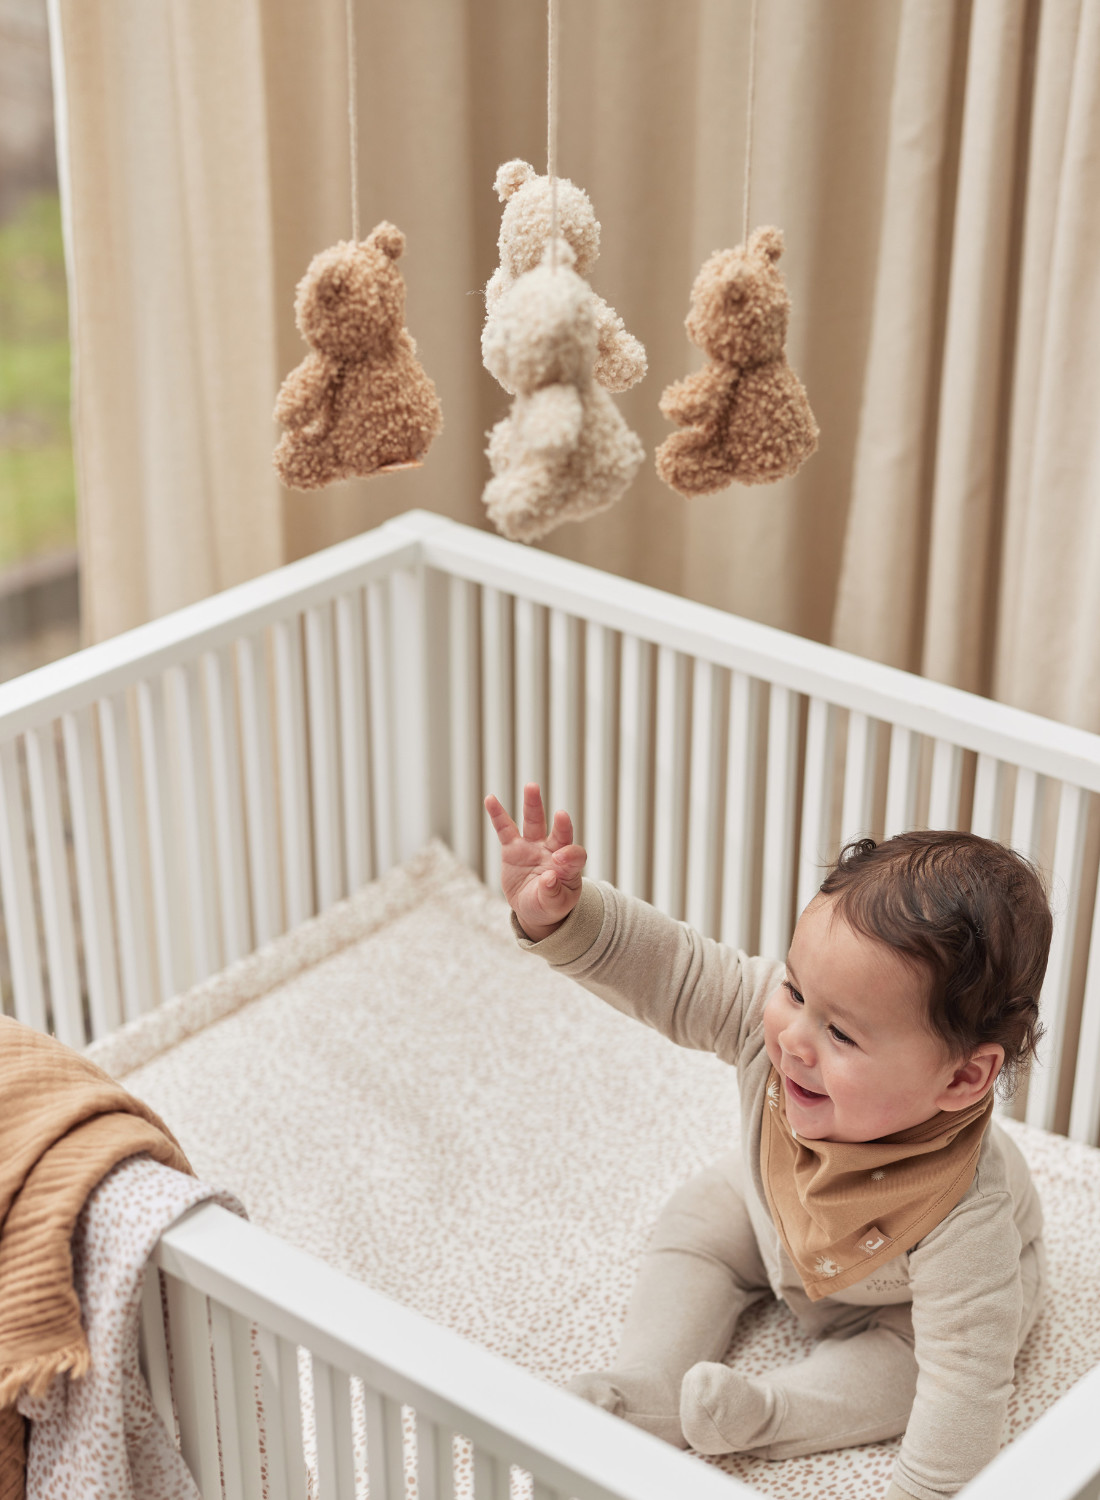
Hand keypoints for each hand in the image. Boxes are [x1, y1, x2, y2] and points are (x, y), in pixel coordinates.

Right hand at [483, 783, 586, 940]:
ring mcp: (533, 846)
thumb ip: (553, 892)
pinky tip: (490, 799)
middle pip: (559, 832)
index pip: (575, 855)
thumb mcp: (555, 905)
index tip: (560, 861)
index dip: (569, 856)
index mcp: (569, 866)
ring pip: (534, 822)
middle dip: (561, 822)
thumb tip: (549, 878)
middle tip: (561, 814)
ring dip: (533, 805)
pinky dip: (498, 815)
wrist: (534, 908)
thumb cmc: (550, 904)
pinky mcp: (513, 848)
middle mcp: (553, 850)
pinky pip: (505, 829)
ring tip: (532, 786)